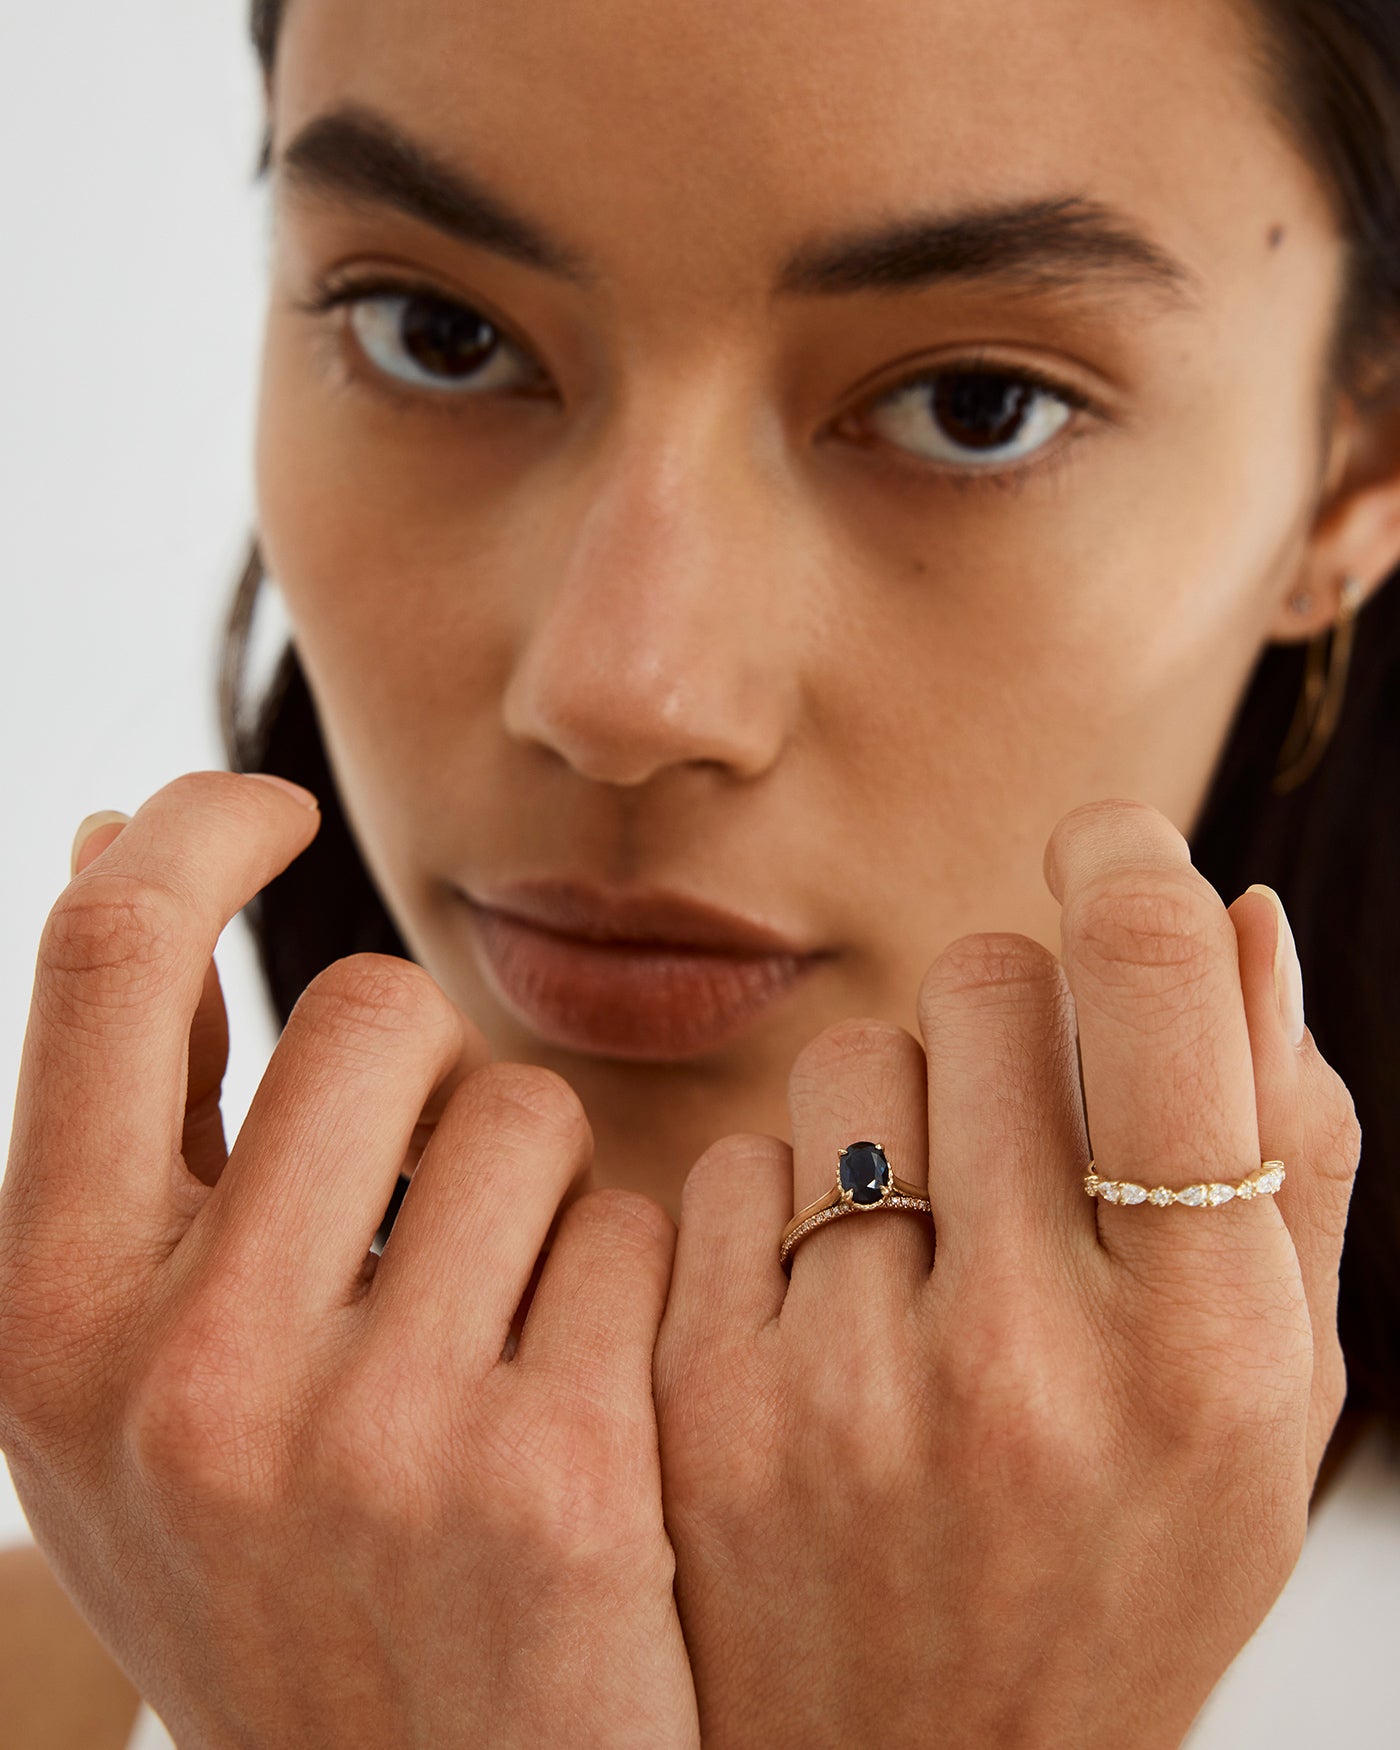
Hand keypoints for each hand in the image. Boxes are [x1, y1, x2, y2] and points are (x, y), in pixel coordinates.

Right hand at [0, 771, 696, 1749]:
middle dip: (415, 1069)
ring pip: (519, 1106)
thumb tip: (109, 829)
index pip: (109, 951)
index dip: (199, 828)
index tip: (273, 806)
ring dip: (530, 1182)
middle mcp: (182, 1368)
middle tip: (413, 1208)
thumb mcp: (130, 1359)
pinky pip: (629, 1230)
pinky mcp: (556, 1474)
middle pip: (366, 1006)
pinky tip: (578, 1414)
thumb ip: (134, 1109)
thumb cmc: (275, 1550)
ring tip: (492, 1333)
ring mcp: (371, 1431)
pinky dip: (616, 1286)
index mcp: (44, 1318)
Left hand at [654, 797, 1360, 1749]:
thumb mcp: (1271, 1399)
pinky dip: (786, 1208)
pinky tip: (827, 1319)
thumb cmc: (1124, 1559)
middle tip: (1026, 1134)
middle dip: (1014, 1015)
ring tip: (927, 1253)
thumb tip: (1242, 912)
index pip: (1149, 972)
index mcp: (1207, 1341)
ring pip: (850, 1056)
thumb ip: (1289, 1151)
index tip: (1102, 848)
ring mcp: (847, 1384)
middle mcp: (1030, 1355)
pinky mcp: (702, 1402)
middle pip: (984, 978)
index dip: (1126, 861)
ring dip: (896, 1108)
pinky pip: (737, 1165)